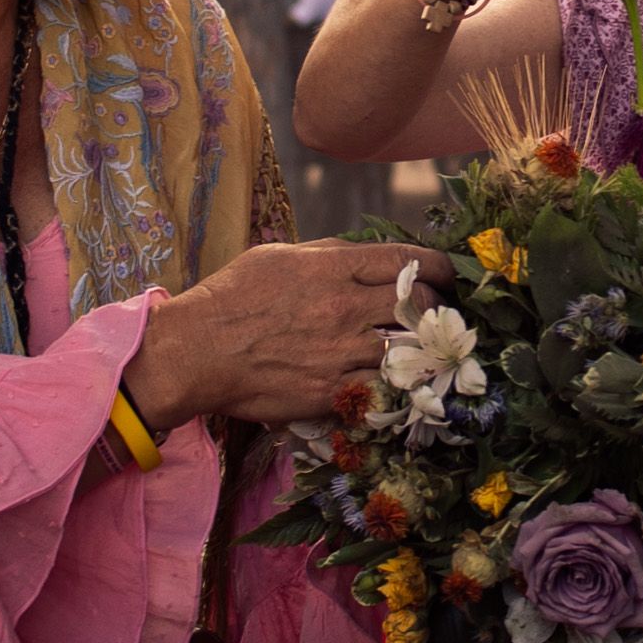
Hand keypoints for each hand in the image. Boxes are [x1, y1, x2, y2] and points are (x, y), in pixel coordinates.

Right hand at [129, 241, 444, 425]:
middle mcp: (343, 307)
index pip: (407, 260)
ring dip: (423, 349)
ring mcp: (339, 352)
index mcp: (333, 268)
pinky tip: (401, 381)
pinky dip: (398, 384)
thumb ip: (327, 252)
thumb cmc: (231, 299)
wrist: (195, 352)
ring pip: (410, 348)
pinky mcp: (330, 391)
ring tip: (427, 349)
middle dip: (440, 308)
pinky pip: (383, 389)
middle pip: (421, 304)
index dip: (439, 267)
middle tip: (442, 315)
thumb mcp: (279, 256)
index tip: (447, 275)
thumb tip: (363, 251)